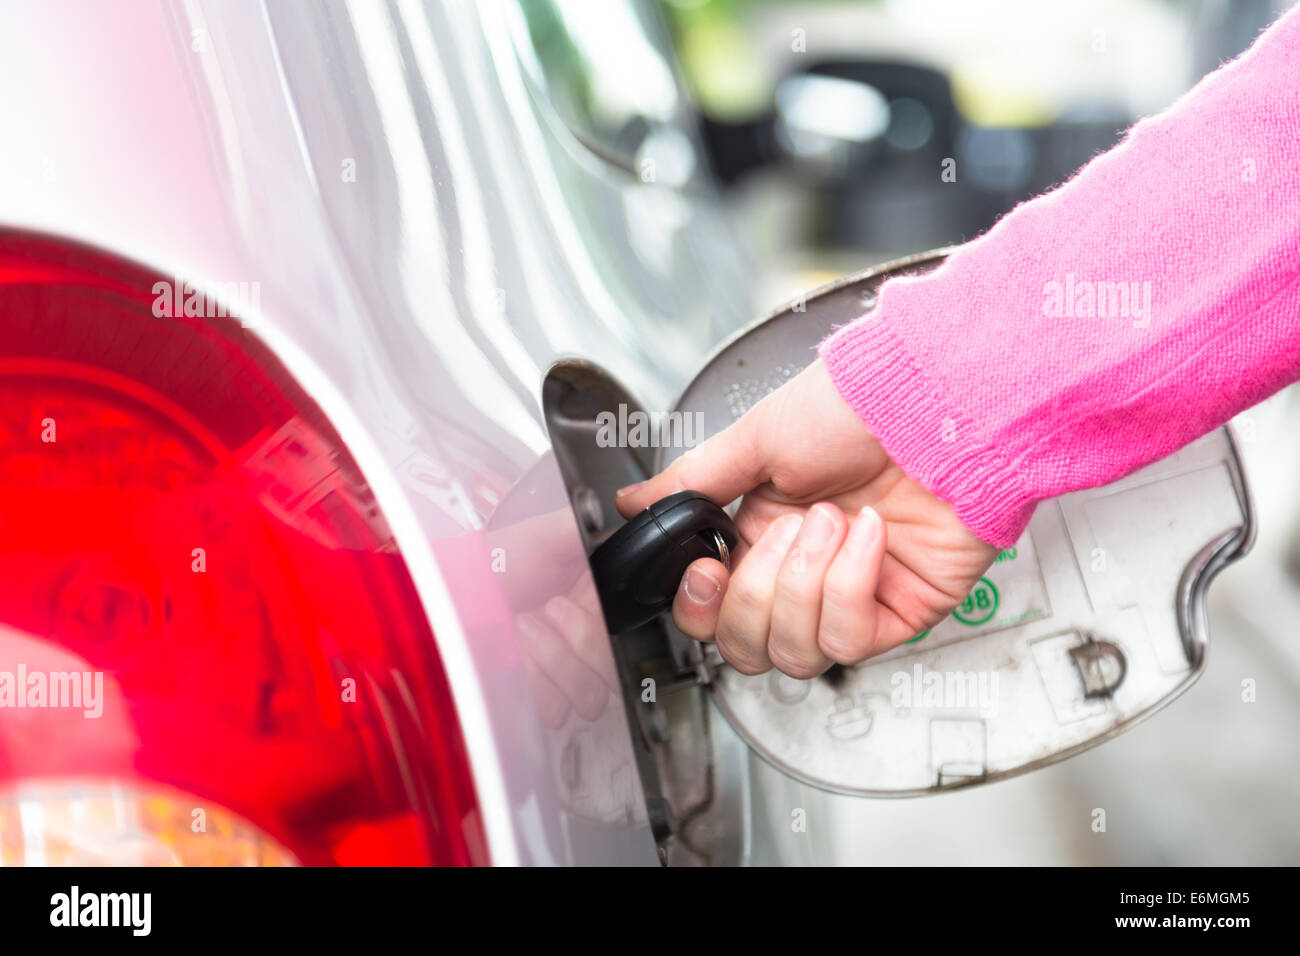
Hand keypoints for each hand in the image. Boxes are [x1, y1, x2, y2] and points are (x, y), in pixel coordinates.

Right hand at [615, 359, 998, 678]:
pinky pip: (850, 639)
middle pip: (748, 646)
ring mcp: (853, 595)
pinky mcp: (901, 611)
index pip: (713, 612)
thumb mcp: (756, 438)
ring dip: (804, 583)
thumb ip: (689, 482)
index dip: (702, 606)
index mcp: (761, 532)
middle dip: (757, 593)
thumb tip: (633, 501)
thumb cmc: (855, 406)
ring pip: (796, 653)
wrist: (936, 402)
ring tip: (832, 523)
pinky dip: (851, 583)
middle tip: (785, 530)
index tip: (708, 569)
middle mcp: (803, 570)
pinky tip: (868, 533)